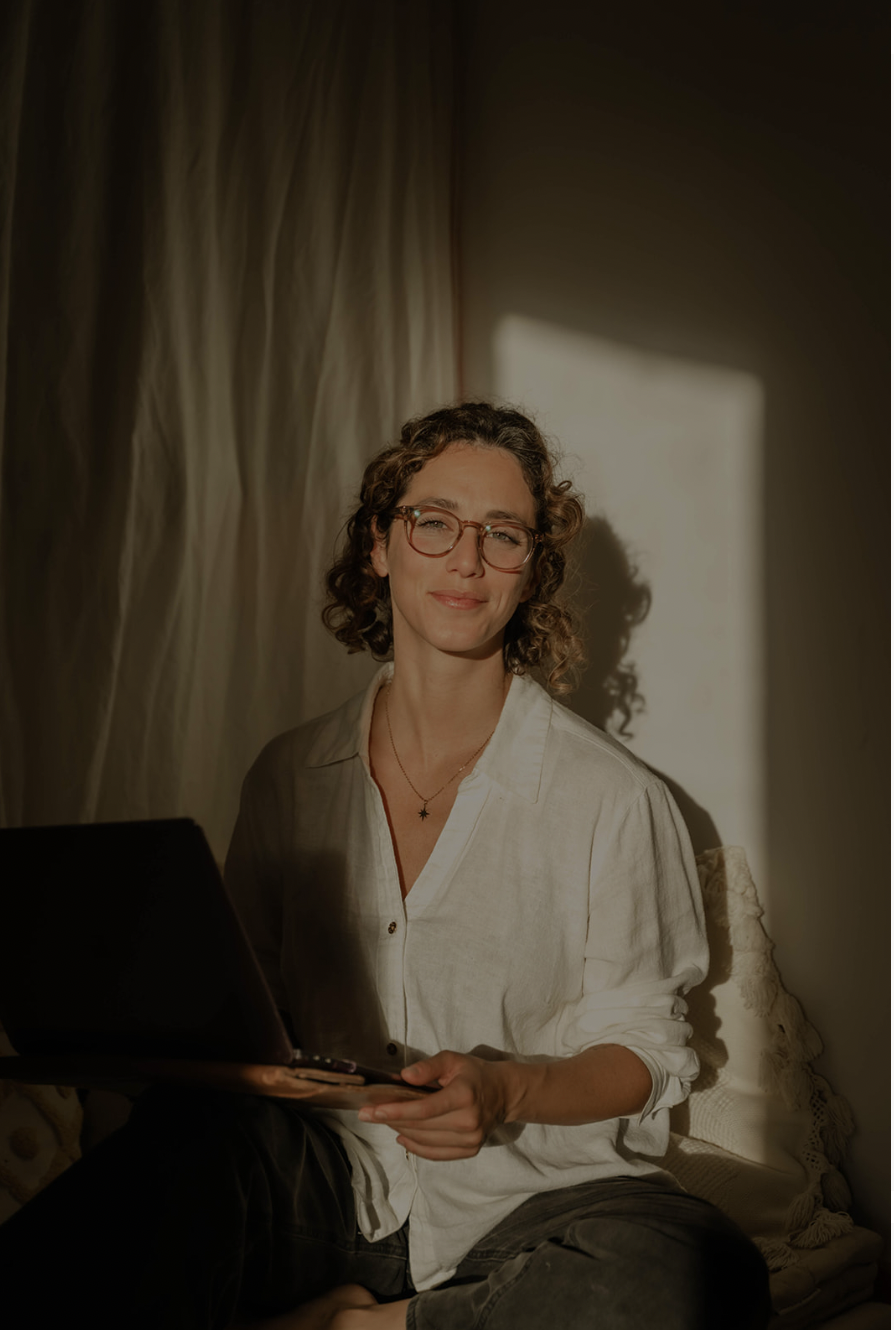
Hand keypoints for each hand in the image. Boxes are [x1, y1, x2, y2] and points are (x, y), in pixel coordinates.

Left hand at [357, 1050, 512, 1159]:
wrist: (504, 1093)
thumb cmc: (474, 1073)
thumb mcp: (452, 1059)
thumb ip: (428, 1066)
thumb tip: (404, 1076)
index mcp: (464, 1096)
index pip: (424, 1109)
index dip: (396, 1111)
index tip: (373, 1111)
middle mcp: (468, 1121)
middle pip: (421, 1126)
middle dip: (391, 1121)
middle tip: (368, 1114)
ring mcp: (471, 1140)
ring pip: (425, 1142)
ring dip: (401, 1131)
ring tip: (385, 1121)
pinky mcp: (470, 1150)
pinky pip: (435, 1154)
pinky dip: (416, 1147)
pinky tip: (402, 1136)